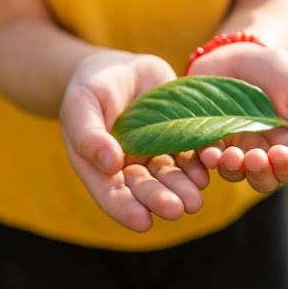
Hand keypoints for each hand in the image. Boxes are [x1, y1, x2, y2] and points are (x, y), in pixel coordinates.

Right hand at [59, 51, 208, 231]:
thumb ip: (89, 134)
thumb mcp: (81, 104)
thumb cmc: (91, 86)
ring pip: (172, 176)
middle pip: (146, 188)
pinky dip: (199, 164)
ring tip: (195, 200)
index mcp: (100, 166)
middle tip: (176, 210)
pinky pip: (191, 153)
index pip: (112, 194)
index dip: (126, 210)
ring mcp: (156, 153)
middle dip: (160, 200)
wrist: (119, 66)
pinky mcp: (179, 136)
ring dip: (183, 189)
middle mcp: (131, 166)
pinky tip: (206, 172)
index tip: (143, 222)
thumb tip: (109, 164)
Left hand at [188, 43, 287, 191]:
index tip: (280, 153)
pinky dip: (209, 160)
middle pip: (265, 180)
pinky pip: (208, 159)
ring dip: (233, 169)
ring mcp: (236, 149)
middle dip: (261, 173)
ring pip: (235, 174)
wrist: (238, 52)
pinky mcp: (209, 140)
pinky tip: (210, 153)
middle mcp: (264, 154)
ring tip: (231, 156)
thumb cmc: (277, 72)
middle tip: (255, 158)